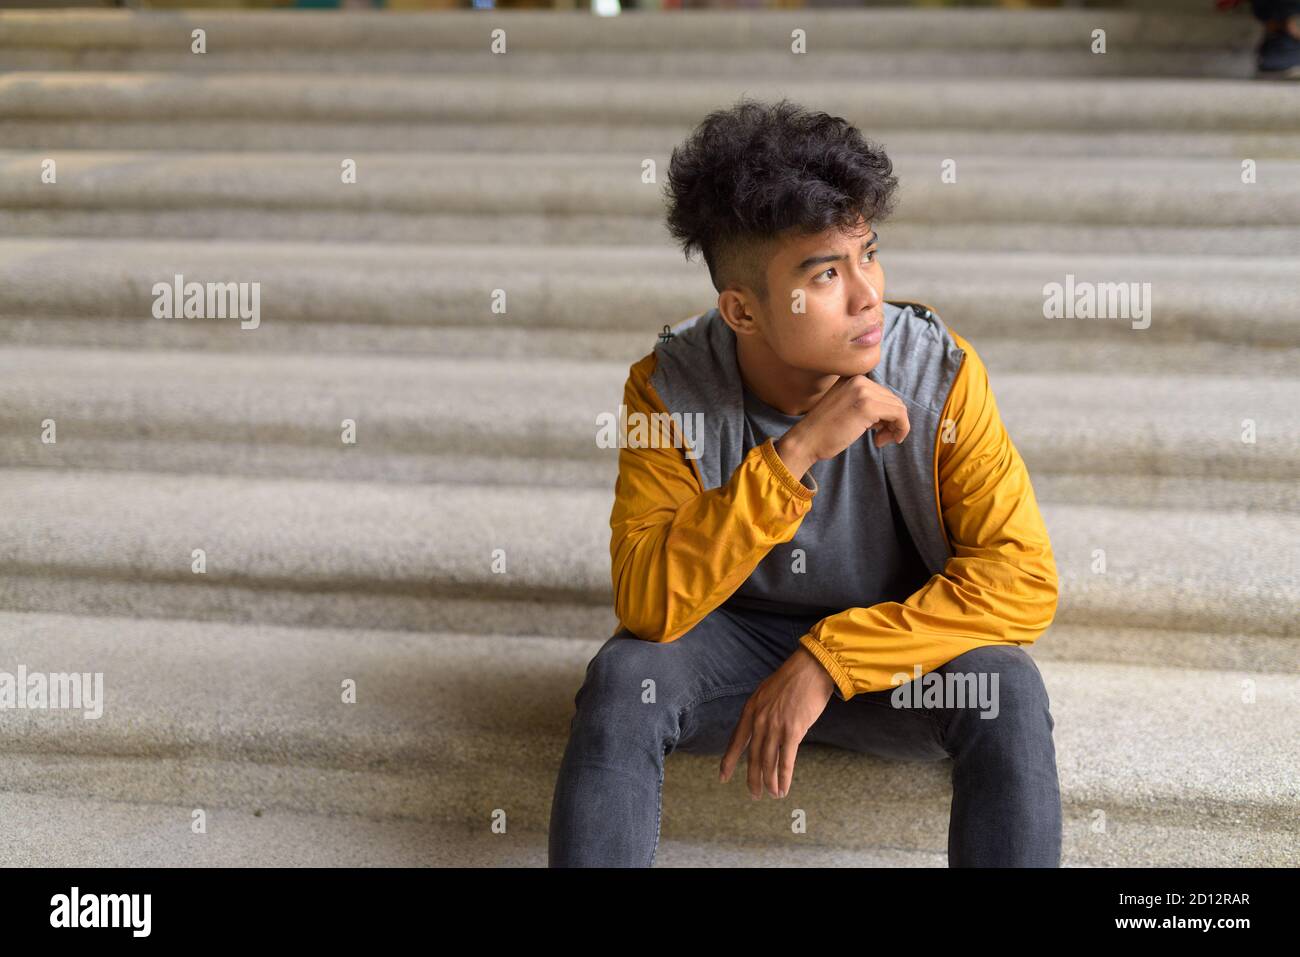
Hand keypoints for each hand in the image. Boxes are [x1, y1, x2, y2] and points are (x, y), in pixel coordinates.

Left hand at [719, 645, 835, 799]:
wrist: (810, 668)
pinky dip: (784, 777)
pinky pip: (786, 760)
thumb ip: (762, 711)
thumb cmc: (792, 679)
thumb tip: (762, 728)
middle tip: (754, 794)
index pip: (736, 740)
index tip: (723, 776)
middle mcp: (759, 720)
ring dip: (770, 782)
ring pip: (768, 762)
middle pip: (753, 756)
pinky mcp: (793, 730)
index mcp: (751, 709)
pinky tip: (783, 789)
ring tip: (772, 795)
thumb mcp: (767, 692)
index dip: (729, 761)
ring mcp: (775, 726)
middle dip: (753, 778)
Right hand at [775, 375, 910, 478]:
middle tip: (879, 438)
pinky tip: (880, 441)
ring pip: (899, 407)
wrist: (806, 440)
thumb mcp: (844, 406)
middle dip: (892, 422)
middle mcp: (859, 380)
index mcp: (853, 378)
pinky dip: (899, 430)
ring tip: (879, 440)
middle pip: (893, 400)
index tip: (877, 430)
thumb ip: (864, 402)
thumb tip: (893, 413)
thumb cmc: (823, 430)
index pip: (884, 393)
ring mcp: (863, 392)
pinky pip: (900, 416)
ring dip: (895, 427)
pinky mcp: (868, 406)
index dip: (886, 415)